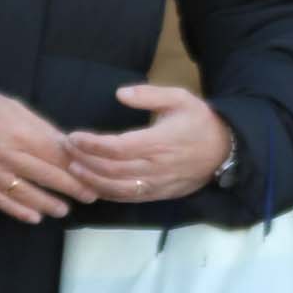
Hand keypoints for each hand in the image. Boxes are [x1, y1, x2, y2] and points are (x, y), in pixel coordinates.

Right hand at [0, 88, 94, 224]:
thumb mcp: (16, 109)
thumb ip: (43, 129)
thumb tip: (69, 146)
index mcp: (22, 135)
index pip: (60, 157)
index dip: (80, 169)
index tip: (96, 176)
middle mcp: (9, 156)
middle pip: (50, 177)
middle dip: (74, 189)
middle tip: (90, 196)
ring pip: (28, 195)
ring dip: (50, 204)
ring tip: (63, 209)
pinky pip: (3, 203)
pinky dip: (20, 212)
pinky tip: (35, 217)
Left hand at [63, 86, 232, 204]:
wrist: (227, 150)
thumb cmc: (201, 121)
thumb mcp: (181, 98)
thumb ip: (150, 95)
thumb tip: (119, 94)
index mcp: (159, 142)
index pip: (116, 148)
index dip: (90, 145)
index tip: (72, 137)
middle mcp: (156, 166)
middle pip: (111, 169)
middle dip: (83, 160)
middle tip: (65, 149)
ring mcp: (158, 183)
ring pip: (117, 188)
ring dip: (91, 180)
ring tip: (72, 168)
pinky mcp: (160, 193)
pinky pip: (129, 197)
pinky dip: (107, 193)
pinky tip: (93, 185)